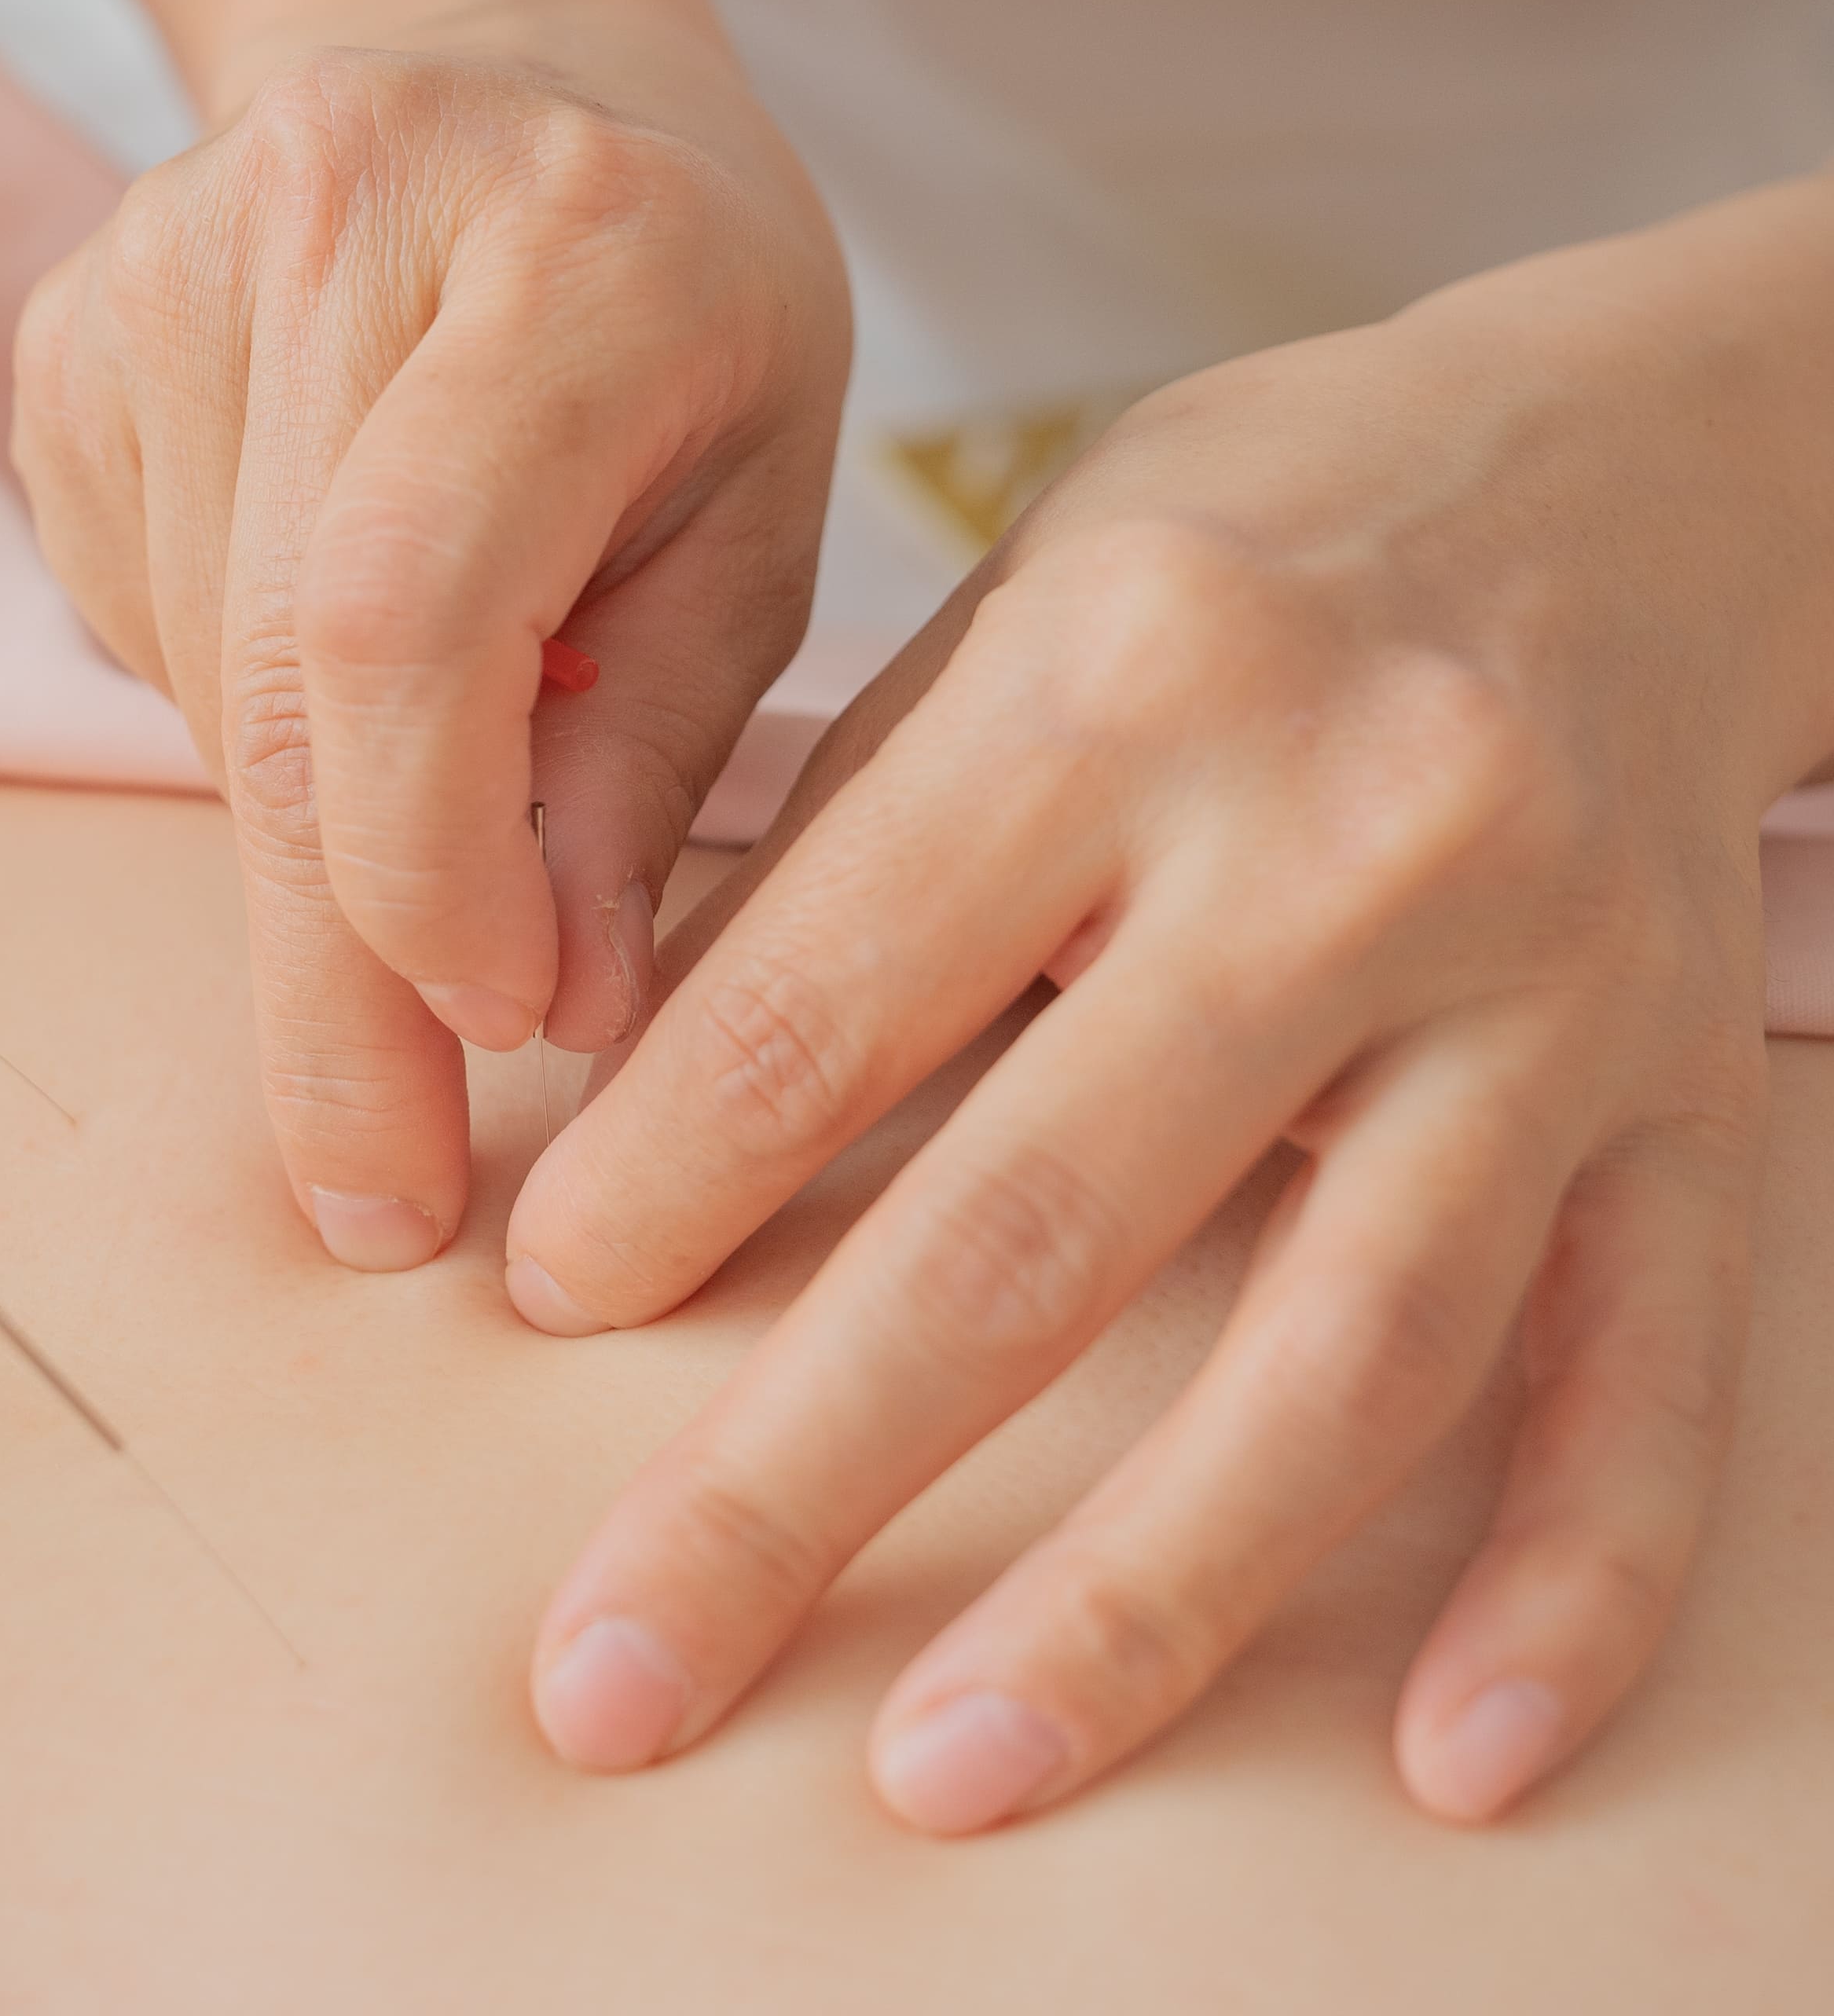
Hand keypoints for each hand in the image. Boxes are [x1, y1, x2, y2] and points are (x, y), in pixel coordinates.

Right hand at [13, 0, 847, 1267]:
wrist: (489, 50)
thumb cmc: (675, 307)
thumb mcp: (754, 515)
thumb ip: (647, 760)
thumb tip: (546, 1020)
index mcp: (563, 250)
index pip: (413, 611)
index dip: (428, 867)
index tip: (496, 1034)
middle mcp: (325, 222)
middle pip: (275, 682)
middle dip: (331, 974)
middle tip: (380, 1191)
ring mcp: (153, 269)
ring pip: (199, 688)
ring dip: (306, 836)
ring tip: (425, 786)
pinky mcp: (61, 340)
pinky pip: (143, 629)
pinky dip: (240, 716)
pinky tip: (329, 641)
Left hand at [506, 172, 1833, 1827]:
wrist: (1626, 458)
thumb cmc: (1239, 551)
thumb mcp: (1003, 622)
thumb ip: (831, 871)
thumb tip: (615, 1130)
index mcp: (1121, 681)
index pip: (830, 1004)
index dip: (657, 1185)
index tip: (539, 1309)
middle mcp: (1350, 835)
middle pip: (1035, 1228)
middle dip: (796, 1481)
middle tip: (618, 1676)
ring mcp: (1548, 992)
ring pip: (1336, 1354)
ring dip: (1135, 1601)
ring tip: (950, 1776)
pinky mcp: (1695, 1100)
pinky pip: (1645, 1377)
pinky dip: (1566, 1587)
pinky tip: (1451, 1762)